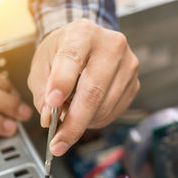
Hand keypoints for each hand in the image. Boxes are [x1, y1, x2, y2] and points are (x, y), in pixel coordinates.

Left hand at [28, 19, 139, 155]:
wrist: (88, 44)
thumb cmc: (65, 51)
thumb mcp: (43, 62)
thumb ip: (43, 89)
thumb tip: (50, 118)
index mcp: (83, 34)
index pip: (72, 60)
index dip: (61, 85)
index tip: (51, 108)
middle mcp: (111, 46)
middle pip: (93, 91)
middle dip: (74, 123)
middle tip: (58, 143)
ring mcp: (128, 66)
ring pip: (104, 107)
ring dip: (83, 122)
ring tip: (68, 119)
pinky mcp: (134, 84)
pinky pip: (113, 112)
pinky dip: (95, 120)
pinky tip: (85, 114)